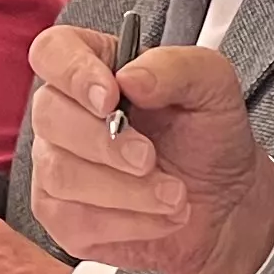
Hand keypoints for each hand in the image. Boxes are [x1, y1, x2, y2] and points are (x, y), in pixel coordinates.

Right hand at [21, 28, 273, 273]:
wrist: (225, 203)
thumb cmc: (210, 137)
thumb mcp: (213, 87)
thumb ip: (176, 68)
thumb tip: (130, 77)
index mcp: (96, 66)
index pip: (54, 51)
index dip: (73, 72)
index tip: (111, 97)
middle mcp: (66, 112)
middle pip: (48, 114)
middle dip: (106, 143)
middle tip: (150, 158)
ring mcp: (57, 165)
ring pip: (60, 174)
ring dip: (127, 190)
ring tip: (174, 194)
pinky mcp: (62, 216)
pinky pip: (75, 220)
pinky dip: (129, 222)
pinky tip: (160, 215)